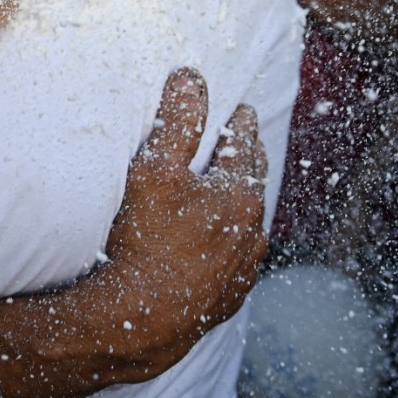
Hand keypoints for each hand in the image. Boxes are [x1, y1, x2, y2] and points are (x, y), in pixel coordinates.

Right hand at [86, 73, 268, 380]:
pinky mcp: (230, 295)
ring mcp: (243, 266)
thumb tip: (191, 78)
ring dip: (246, 205)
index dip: (241, 125)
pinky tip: (224, 247)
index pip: (244, 147)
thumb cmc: (144, 242)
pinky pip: (241, 261)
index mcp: (238, 194)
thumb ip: (177, 122)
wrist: (143, 319)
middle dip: (250, 159)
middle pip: (254, 184)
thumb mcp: (154, 170)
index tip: (242, 111)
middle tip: (245, 142)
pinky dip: (236, 245)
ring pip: (252, 225)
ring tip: (237, 193)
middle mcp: (250, 230)